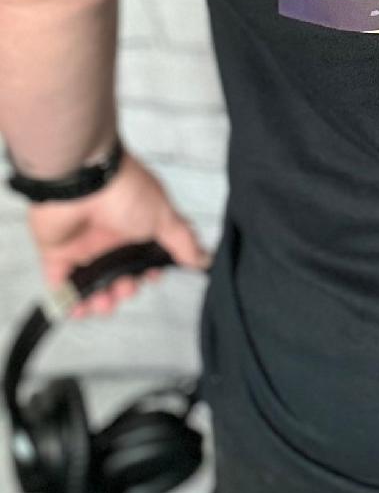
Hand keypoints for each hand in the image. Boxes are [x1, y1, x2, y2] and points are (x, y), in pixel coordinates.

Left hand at [26, 149, 210, 318]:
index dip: (148, 273)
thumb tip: (204, 258)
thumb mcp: (163, 217)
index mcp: (137, 225)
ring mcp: (85, 245)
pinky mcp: (59, 253)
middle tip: (125, 289)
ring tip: (103, 304)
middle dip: (125, 290)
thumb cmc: (123, 191)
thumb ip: (182, 242)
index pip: (145, 257)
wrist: (82, 183)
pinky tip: (80, 309)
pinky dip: (71, 300)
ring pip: (94, 284)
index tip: (150, 279)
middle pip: (120, 275)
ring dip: (101, 300)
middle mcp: (111, 236)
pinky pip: (62, 285)